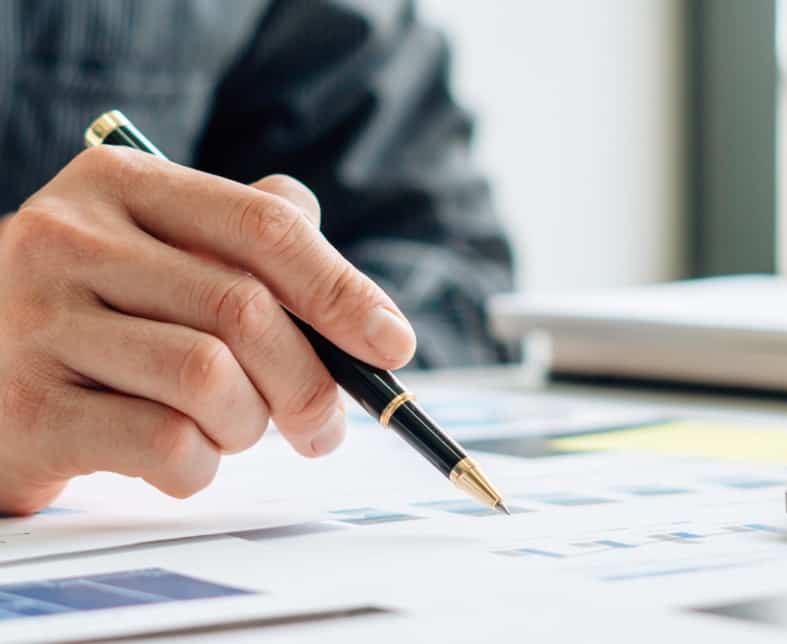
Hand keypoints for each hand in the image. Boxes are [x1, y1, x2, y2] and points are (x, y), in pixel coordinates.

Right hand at [0, 146, 416, 513]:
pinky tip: (183, 460)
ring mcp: (36, 323)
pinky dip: (201, 467)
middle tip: (325, 427)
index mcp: (121, 186)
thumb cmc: (99, 317)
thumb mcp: (163, 254)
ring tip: (233, 432)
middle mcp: (68, 239)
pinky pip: (165, 446)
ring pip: (208, 380)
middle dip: (311, 382)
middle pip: (245, 309)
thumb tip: (364, 305)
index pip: (263, 226)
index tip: (393, 343)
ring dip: (249, 425)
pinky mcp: (27, 410)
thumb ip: (253, 250)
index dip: (343, 289)